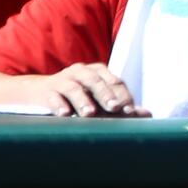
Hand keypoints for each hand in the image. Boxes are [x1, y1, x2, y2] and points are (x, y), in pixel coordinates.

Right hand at [17, 63, 145, 116]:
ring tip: (89, 113)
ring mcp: (62, 80)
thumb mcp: (99, 99)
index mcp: (98, 72)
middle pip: (96, 81)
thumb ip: (121, 106)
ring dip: (83, 100)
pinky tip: (64, 114)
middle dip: (106, 95)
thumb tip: (148, 114)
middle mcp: (81, 72)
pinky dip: (58, 105)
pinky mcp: (46, 91)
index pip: (115, 81)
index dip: (123, 95)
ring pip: (74, 88)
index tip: (129, 111)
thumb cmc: (77, 97)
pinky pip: (52, 97)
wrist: (39, 92)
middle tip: (115, 108)